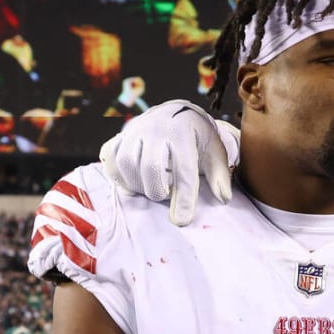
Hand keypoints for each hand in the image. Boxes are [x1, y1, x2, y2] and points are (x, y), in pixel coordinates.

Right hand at [98, 99, 233, 228]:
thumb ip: (219, 176)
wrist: (177, 111)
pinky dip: (116, 173)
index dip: (183, 199)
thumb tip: (223, 198)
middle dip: (156, 191)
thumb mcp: (215, 152)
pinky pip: (109, 155)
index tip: (181, 221)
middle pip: (150, 168)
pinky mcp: (121, 134)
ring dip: (136, 184)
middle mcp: (157, 128)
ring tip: (148, 188)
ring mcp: (135, 130)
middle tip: (164, 195)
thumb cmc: (198, 137)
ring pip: (126, 163)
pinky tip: (129, 181)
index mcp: (183, 133)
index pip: (183, 171)